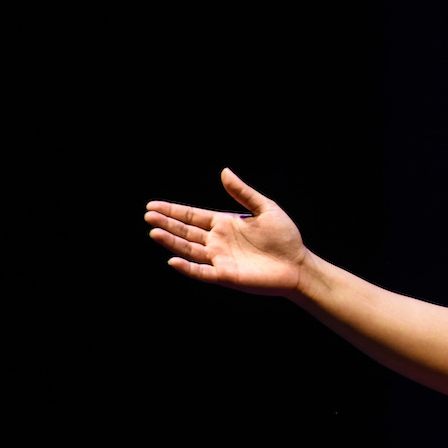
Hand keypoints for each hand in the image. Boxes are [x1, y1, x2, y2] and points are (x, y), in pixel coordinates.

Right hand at [145, 169, 306, 295]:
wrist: (298, 265)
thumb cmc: (285, 237)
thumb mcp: (265, 208)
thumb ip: (243, 193)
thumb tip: (224, 171)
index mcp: (225, 224)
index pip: (193, 216)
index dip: (173, 210)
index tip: (152, 205)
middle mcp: (218, 241)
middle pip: (186, 232)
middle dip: (167, 223)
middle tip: (148, 215)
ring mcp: (220, 259)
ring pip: (189, 249)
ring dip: (171, 242)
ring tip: (154, 231)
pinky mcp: (226, 275)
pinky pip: (202, 271)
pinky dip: (187, 267)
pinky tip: (172, 259)